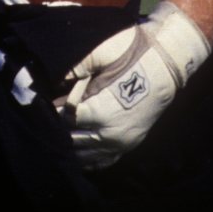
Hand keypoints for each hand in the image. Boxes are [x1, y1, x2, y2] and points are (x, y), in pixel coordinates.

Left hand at [59, 2, 210, 169]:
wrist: (169, 61)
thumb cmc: (136, 52)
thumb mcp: (103, 50)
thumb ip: (75, 65)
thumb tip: (50, 78)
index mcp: (101, 112)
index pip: (63, 119)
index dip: (51, 109)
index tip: (43, 100)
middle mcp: (110, 135)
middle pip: (71, 140)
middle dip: (58, 128)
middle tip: (48, 116)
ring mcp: (121, 143)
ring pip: (84, 156)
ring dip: (70, 144)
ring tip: (59, 131)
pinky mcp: (129, 144)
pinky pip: (101, 161)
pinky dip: (86, 158)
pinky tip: (77, 148)